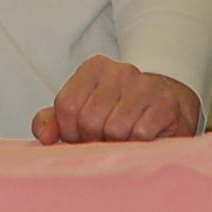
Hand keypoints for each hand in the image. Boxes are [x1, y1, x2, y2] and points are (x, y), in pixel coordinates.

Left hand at [32, 57, 200, 144]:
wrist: (163, 112)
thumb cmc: (114, 114)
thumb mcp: (78, 113)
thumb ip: (51, 120)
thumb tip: (45, 137)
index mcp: (94, 67)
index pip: (66, 105)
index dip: (69, 131)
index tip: (80, 135)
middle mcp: (120, 70)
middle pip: (89, 119)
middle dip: (93, 139)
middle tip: (104, 138)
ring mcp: (145, 85)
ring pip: (114, 129)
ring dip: (116, 143)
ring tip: (123, 137)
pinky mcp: (166, 104)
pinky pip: (140, 134)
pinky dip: (137, 144)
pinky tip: (141, 137)